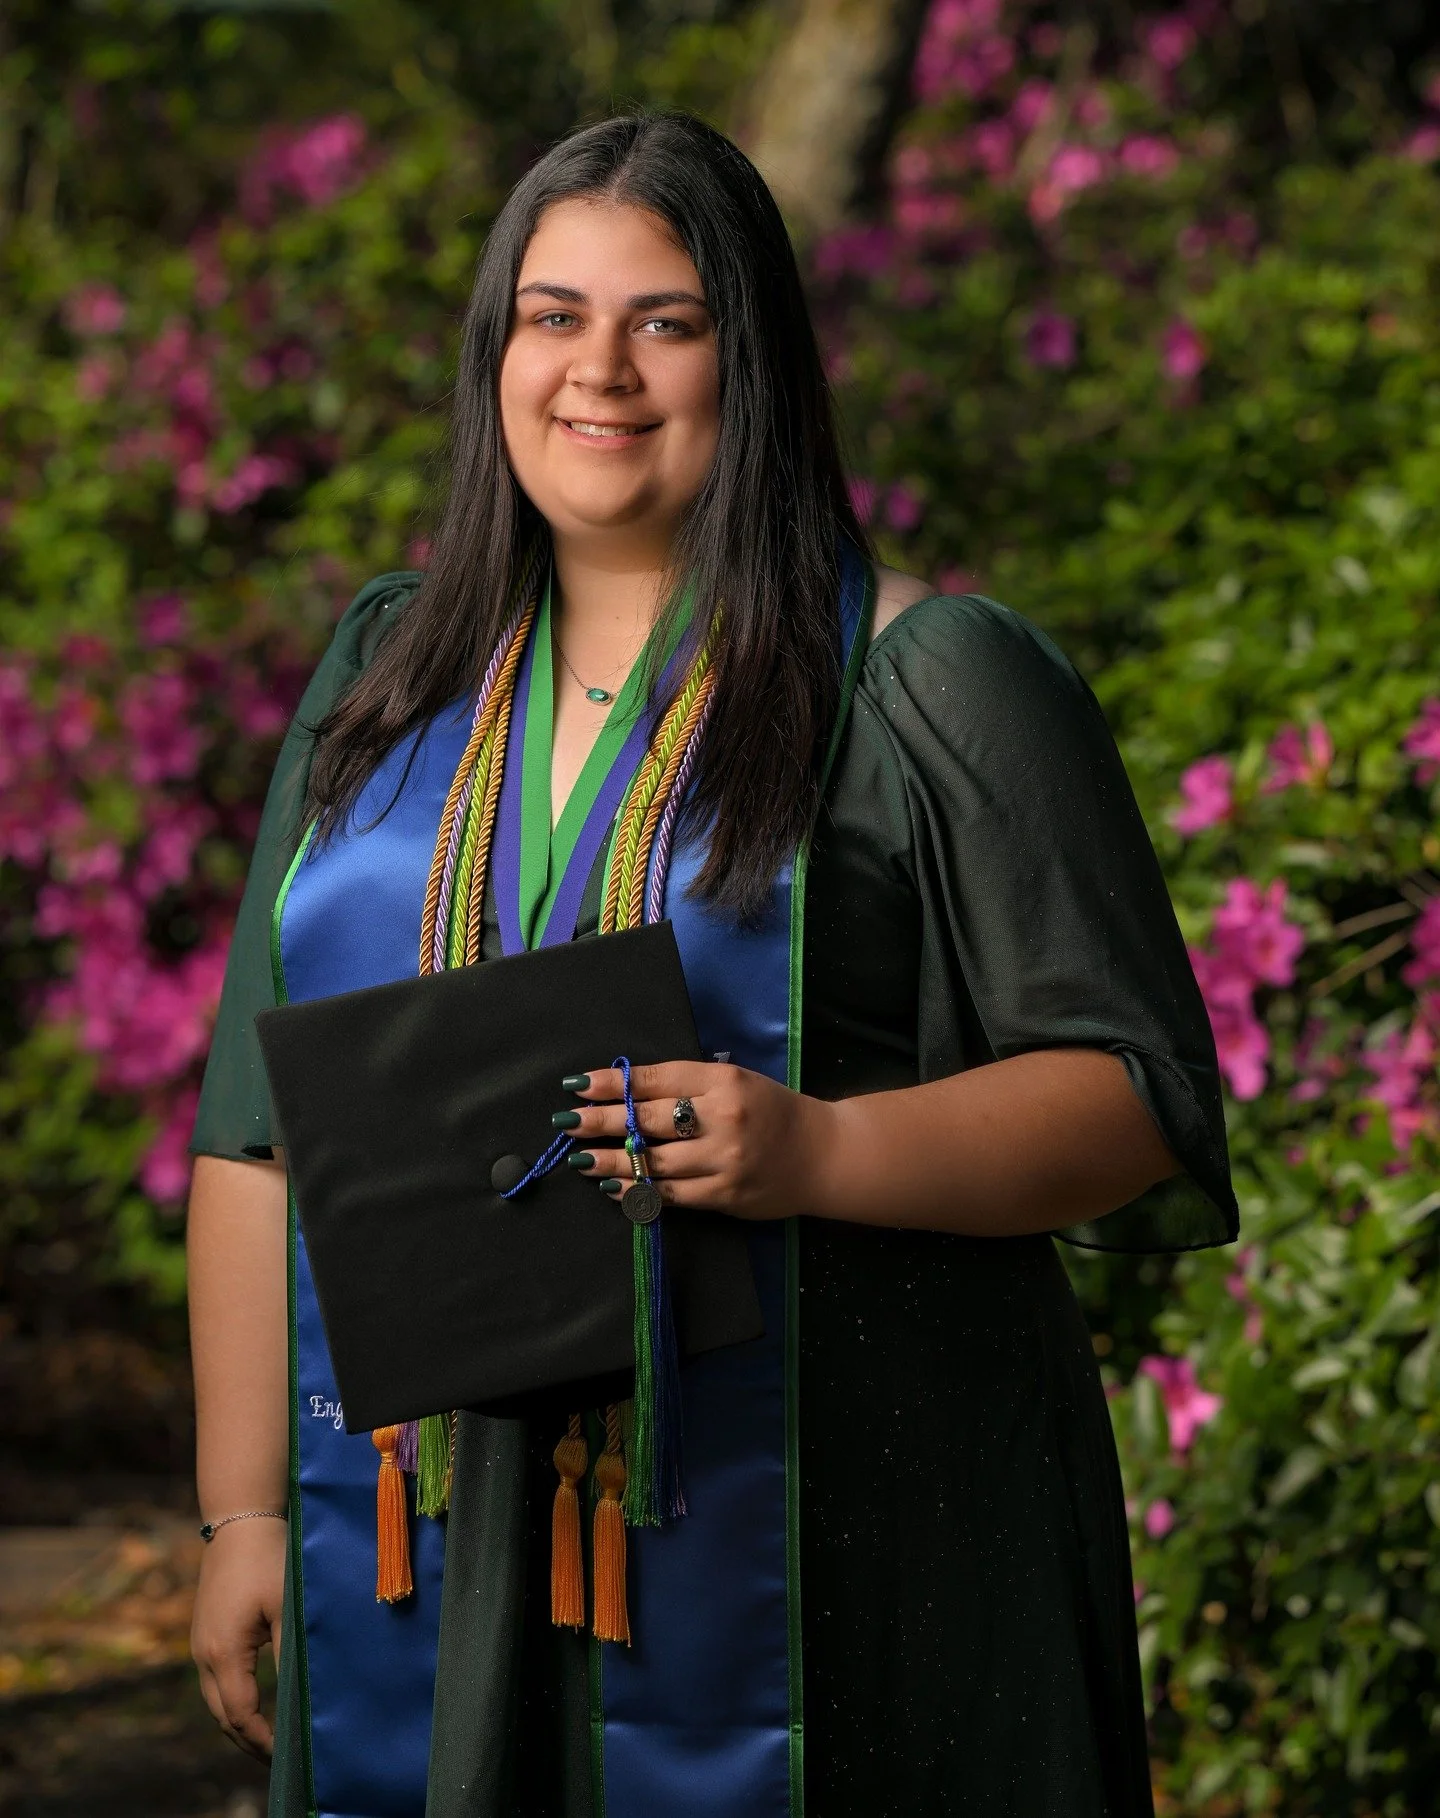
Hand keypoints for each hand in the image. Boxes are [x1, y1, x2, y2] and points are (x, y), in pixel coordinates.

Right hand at [191, 1513, 286, 1759]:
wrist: (240, 1520)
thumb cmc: (268, 1559)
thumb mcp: (285, 1607)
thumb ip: (289, 1655)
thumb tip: (301, 1699)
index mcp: (223, 1654)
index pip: (241, 1715)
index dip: (263, 1741)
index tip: (286, 1758)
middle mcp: (204, 1655)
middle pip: (223, 1716)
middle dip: (248, 1741)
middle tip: (279, 1759)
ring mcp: (200, 1644)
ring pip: (216, 1700)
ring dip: (240, 1721)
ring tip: (269, 1739)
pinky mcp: (205, 1633)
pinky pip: (215, 1680)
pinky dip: (233, 1699)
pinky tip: (256, 1700)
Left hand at [559, 1061, 834, 1219]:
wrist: (822, 1154)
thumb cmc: (771, 1111)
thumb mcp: (735, 1081)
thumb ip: (687, 1084)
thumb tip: (624, 1090)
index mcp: (724, 1081)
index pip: (656, 1080)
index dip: (613, 1084)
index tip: (578, 1086)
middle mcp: (722, 1118)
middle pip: (648, 1121)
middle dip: (601, 1121)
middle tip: (566, 1122)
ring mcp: (724, 1160)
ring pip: (653, 1163)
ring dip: (610, 1161)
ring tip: (580, 1158)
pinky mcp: (725, 1196)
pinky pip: (670, 1195)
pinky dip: (636, 1190)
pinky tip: (612, 1186)